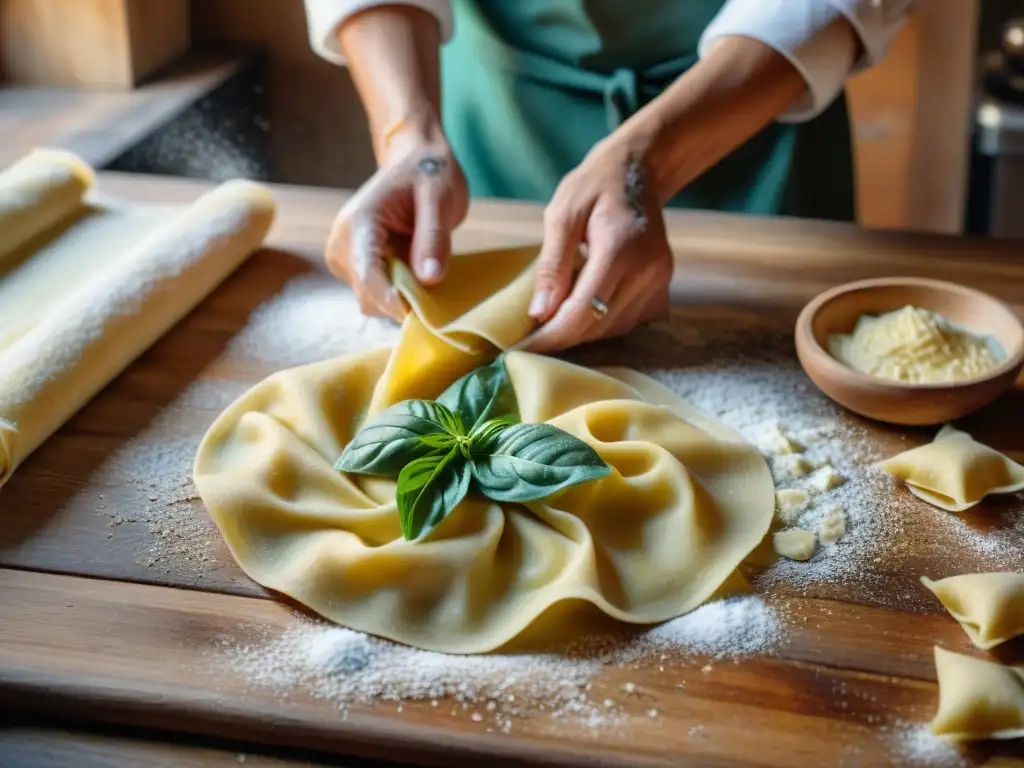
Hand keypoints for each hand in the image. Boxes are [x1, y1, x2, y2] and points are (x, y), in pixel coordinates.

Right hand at [325, 128, 468, 319]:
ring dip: (402, 297)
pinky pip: (377, 293)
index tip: (423, 315)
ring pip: (372, 300)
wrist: (415, 160)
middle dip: (402, 301)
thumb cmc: (429, 173)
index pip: (367, 276)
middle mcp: (341, 244)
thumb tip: (428, 279)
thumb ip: (432, 238)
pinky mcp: (356, 266)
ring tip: (426, 271)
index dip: (393, 301)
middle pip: (368, 296)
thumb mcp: (440, 199)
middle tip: (436, 287)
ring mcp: (346, 258)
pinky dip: (399, 293)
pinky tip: (417, 273)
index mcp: (358, 224)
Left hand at [523, 138, 672, 353]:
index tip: (522, 348)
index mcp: (620, 249)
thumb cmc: (593, 186)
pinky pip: (630, 321)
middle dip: (563, 337)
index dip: (552, 336)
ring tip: (555, 322)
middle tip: (531, 337)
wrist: (636, 171)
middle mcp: (647, 270)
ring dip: (583, 331)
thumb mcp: (561, 215)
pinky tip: (587, 308)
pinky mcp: (663, 287)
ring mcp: (660, 280)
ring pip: (615, 328)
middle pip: (599, 325)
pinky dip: (604, 323)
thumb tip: (539, 313)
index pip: (583, 311)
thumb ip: (552, 265)